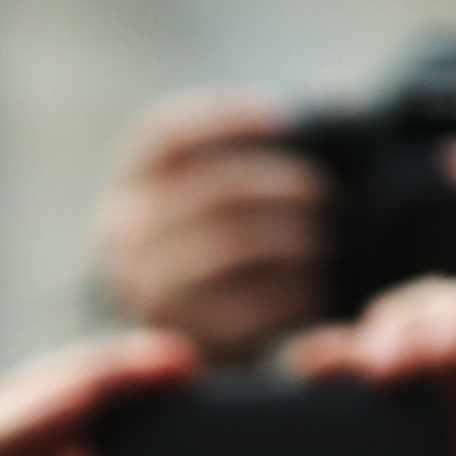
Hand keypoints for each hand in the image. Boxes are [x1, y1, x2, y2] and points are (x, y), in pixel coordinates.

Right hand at [95, 92, 328, 359]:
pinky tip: (316, 291)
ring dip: (297, 243)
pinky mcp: (184, 342)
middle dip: (287, 190)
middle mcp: (122, 237)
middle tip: (327, 197)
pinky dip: (294, 296)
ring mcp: (146, 292)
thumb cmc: (232, 247)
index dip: (229, 119)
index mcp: (129, 185)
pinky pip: (249, 311)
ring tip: (326, 246)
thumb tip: (333, 106)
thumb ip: (263, 147)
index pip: (167, 135)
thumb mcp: (228, 188)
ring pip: (233, 248)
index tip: (286, 121)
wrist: (196, 348)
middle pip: (217, 193)